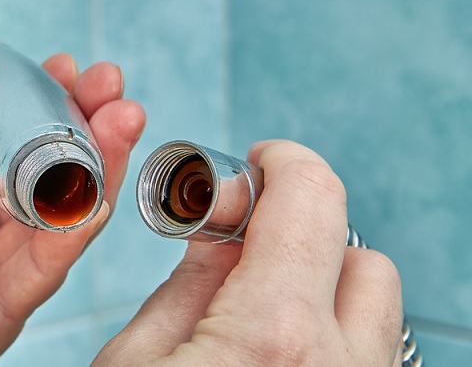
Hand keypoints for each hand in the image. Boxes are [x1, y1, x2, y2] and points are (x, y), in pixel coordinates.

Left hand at [0, 23, 145, 366]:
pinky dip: (61, 246)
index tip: (71, 65)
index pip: (4, 128)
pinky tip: (87, 202)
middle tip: (114, 90)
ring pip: (49, 226)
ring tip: (120, 126)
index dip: (42, 96)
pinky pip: (24, 288)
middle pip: (40, 173)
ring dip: (91, 178)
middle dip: (85, 129)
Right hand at [94, 140, 402, 366]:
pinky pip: (365, 351)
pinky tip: (274, 347)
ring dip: (323, 286)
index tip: (260, 160)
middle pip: (360, 256)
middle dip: (303, 235)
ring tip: (259, 303)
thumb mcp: (133, 359)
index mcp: (272, 338)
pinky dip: (329, 331)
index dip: (283, 161)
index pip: (311, 199)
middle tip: (246, 247)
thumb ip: (188, 286)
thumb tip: (221, 235)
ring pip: (375, 310)